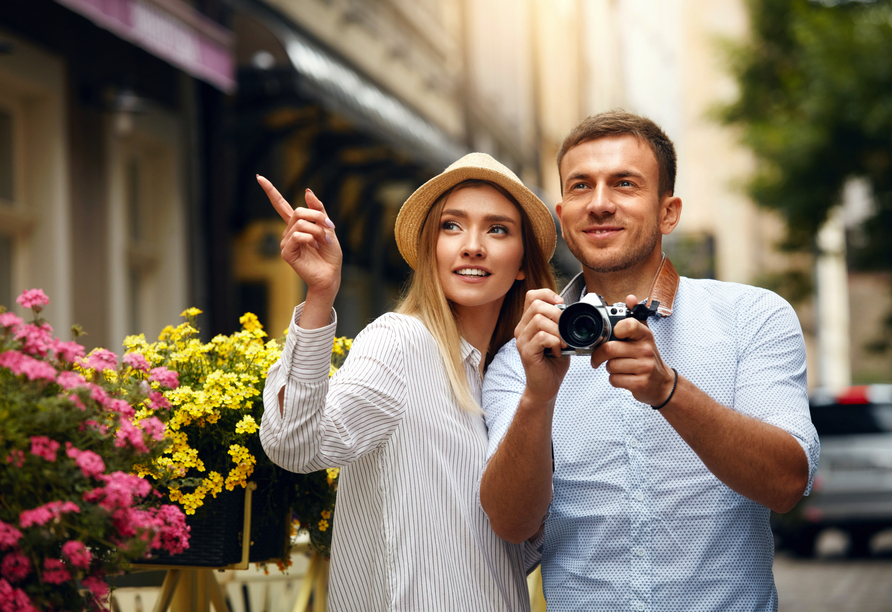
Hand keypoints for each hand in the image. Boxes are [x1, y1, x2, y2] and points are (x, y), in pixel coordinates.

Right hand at [257, 176, 341, 298]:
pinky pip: (297, 236)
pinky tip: (314, 245)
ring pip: (300, 224)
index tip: (259, 177)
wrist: (331, 274)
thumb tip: (307, 191)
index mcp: (298, 225)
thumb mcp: (328, 227)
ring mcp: (286, 243)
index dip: (271, 191)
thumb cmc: (330, 254)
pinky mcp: (286, 253)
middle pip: (298, 212)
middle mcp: (289, 233)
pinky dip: (309, 238)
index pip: (280, 205)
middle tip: (330, 227)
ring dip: (317, 230)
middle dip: (317, 216)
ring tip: (324, 241)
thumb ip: (318, 209)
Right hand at [514, 289, 570, 404]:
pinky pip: (542, 337)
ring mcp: (522, 341)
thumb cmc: (553, 363)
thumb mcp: (559, 338)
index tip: (561, 304)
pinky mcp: (526, 352)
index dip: (547, 294)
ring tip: (563, 343)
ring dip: (557, 330)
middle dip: (557, 314)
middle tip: (566, 329)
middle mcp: (521, 329)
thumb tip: (573, 311)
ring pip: (539, 320)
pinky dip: (555, 342)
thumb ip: (560, 323)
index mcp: (528, 323)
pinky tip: (558, 351)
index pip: (531, 296)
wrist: (546, 387)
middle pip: (536, 305)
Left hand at [589, 294, 674, 405]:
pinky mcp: (640, 383)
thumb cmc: (648, 357)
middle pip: (610, 349)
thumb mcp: (644, 336)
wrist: (662, 383)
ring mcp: (644, 367)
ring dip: (608, 368)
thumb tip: (630, 298)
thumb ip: (635, 317)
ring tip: (617, 367)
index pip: (628, 325)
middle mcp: (646, 350)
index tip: (613, 334)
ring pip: (610, 366)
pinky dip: (614, 380)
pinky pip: (614, 380)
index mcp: (644, 335)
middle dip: (598, 355)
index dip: (616, 329)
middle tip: (598, 357)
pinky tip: (623, 377)